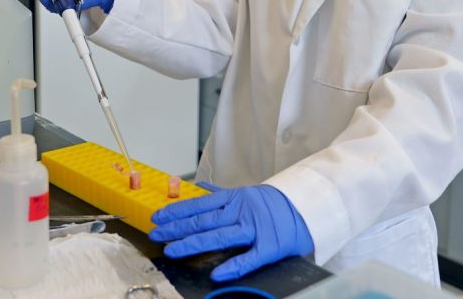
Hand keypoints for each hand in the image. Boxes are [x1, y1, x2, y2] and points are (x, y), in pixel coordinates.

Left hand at [149, 183, 313, 281]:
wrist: (306, 208)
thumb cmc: (273, 203)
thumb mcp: (245, 193)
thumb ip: (220, 194)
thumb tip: (199, 188)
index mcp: (233, 198)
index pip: (198, 205)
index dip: (176, 212)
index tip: (157, 219)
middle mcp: (241, 211)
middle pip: (203, 221)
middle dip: (176, 229)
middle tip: (156, 236)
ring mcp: (254, 228)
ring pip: (219, 237)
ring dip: (194, 243)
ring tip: (173, 251)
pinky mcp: (269, 246)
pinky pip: (249, 258)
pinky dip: (233, 266)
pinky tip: (217, 274)